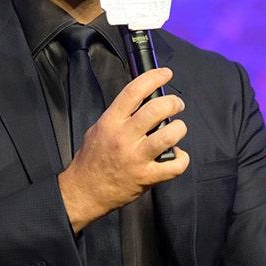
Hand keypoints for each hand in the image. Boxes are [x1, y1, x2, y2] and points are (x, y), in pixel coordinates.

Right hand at [59, 67, 189, 231]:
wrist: (83, 192)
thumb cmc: (91, 160)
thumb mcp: (98, 129)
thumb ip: (118, 116)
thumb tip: (141, 100)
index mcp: (110, 122)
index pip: (133, 92)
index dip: (153, 78)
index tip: (165, 74)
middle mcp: (123, 138)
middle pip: (156, 110)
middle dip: (173, 102)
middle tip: (177, 104)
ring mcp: (136, 158)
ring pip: (169, 135)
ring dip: (179, 128)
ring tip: (178, 128)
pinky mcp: (146, 177)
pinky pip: (174, 166)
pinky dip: (182, 159)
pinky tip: (177, 155)